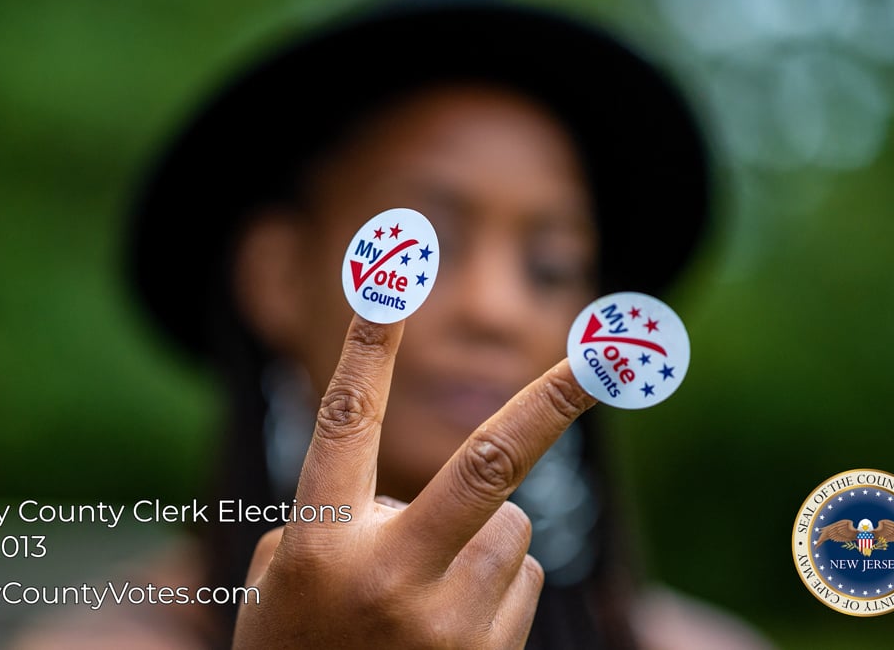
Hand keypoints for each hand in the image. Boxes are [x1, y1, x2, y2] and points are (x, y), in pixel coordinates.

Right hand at [232, 315, 596, 648]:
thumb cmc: (294, 645)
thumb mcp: (285, 577)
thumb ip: (350, 517)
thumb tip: (441, 490)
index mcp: (319, 543)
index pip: (346, 423)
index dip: (366, 347)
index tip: (388, 280)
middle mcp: (387, 577)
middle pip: (485, 465)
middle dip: (553, 402)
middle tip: (608, 357)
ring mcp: (444, 625)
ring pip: (510, 526)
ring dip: (481, 535)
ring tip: (427, 587)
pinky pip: (522, 579)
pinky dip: (494, 583)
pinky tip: (446, 624)